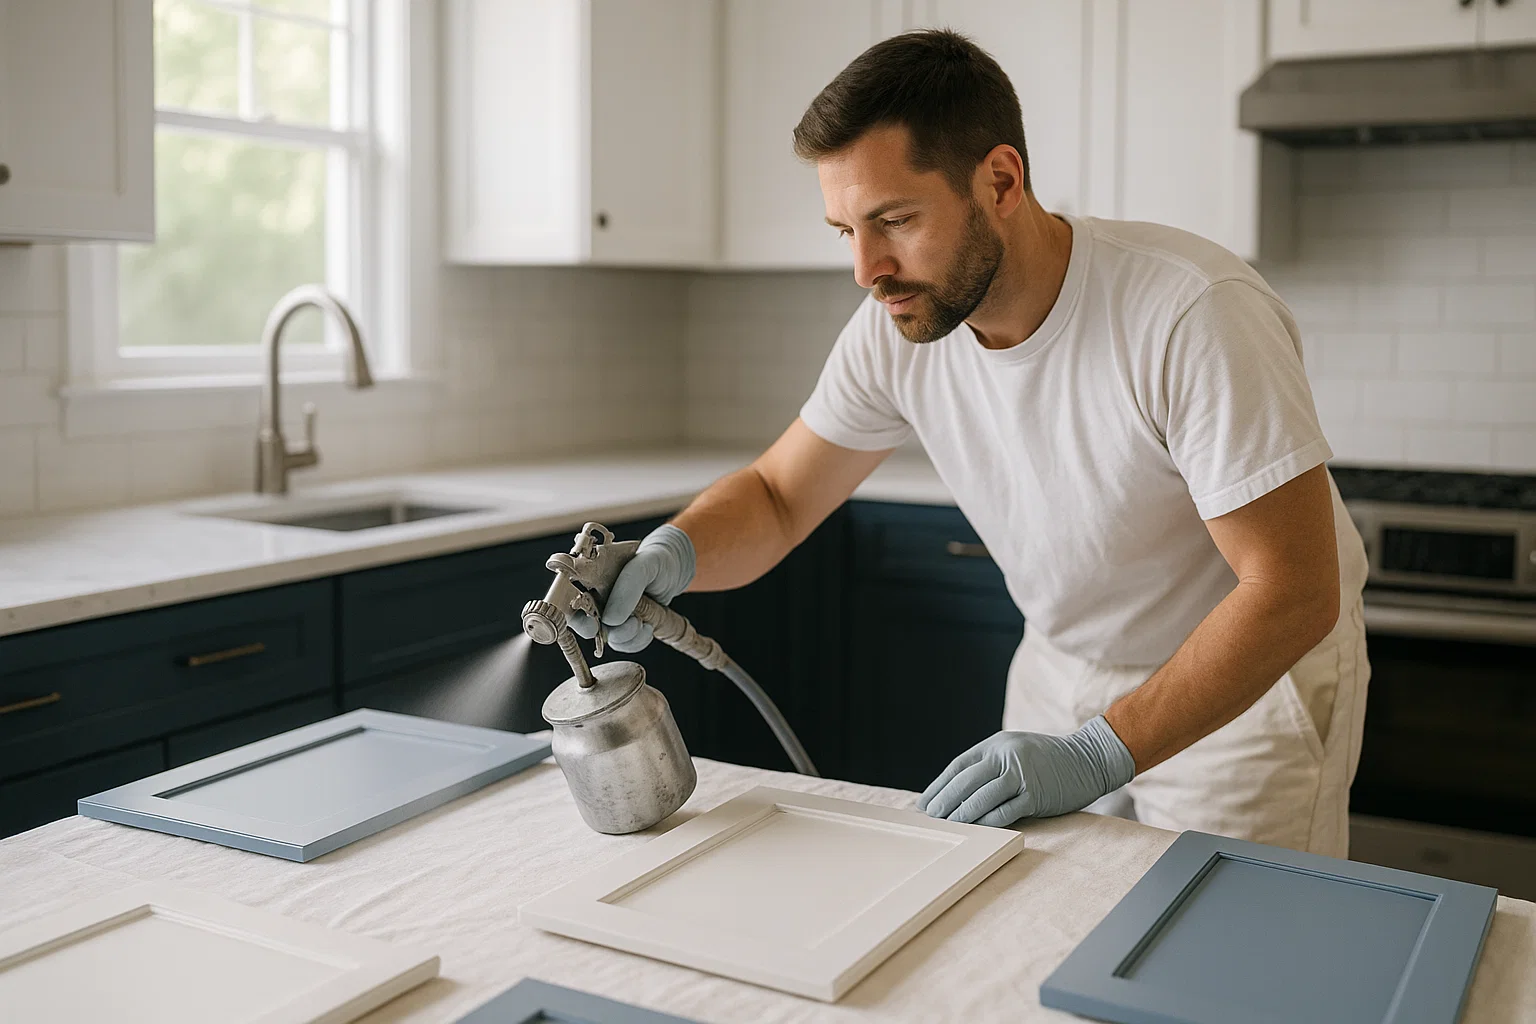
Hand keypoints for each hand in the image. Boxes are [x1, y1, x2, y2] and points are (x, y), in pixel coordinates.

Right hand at [568, 524, 694, 652]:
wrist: (675, 569)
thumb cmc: (657, 560)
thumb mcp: (646, 564)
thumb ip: (628, 585)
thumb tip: (611, 619)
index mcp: (590, 575)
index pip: (567, 595)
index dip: (573, 614)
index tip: (591, 624)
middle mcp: (595, 596)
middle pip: (582, 622)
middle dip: (599, 632)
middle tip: (620, 625)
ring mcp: (609, 613)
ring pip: (606, 637)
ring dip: (626, 636)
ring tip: (643, 621)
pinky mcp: (624, 626)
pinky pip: (624, 643)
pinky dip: (637, 640)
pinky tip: (648, 626)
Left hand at [917, 716, 1135, 826]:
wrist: (1088, 760)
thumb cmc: (1047, 760)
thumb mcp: (1015, 751)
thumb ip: (990, 766)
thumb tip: (958, 794)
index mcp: (996, 744)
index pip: (959, 766)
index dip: (940, 785)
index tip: (925, 802)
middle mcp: (1006, 756)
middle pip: (966, 780)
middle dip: (946, 800)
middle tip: (932, 816)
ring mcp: (1022, 774)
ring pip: (983, 796)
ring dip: (963, 813)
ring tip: (950, 825)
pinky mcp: (1037, 794)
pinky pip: (1006, 811)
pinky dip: (989, 821)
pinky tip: (977, 830)